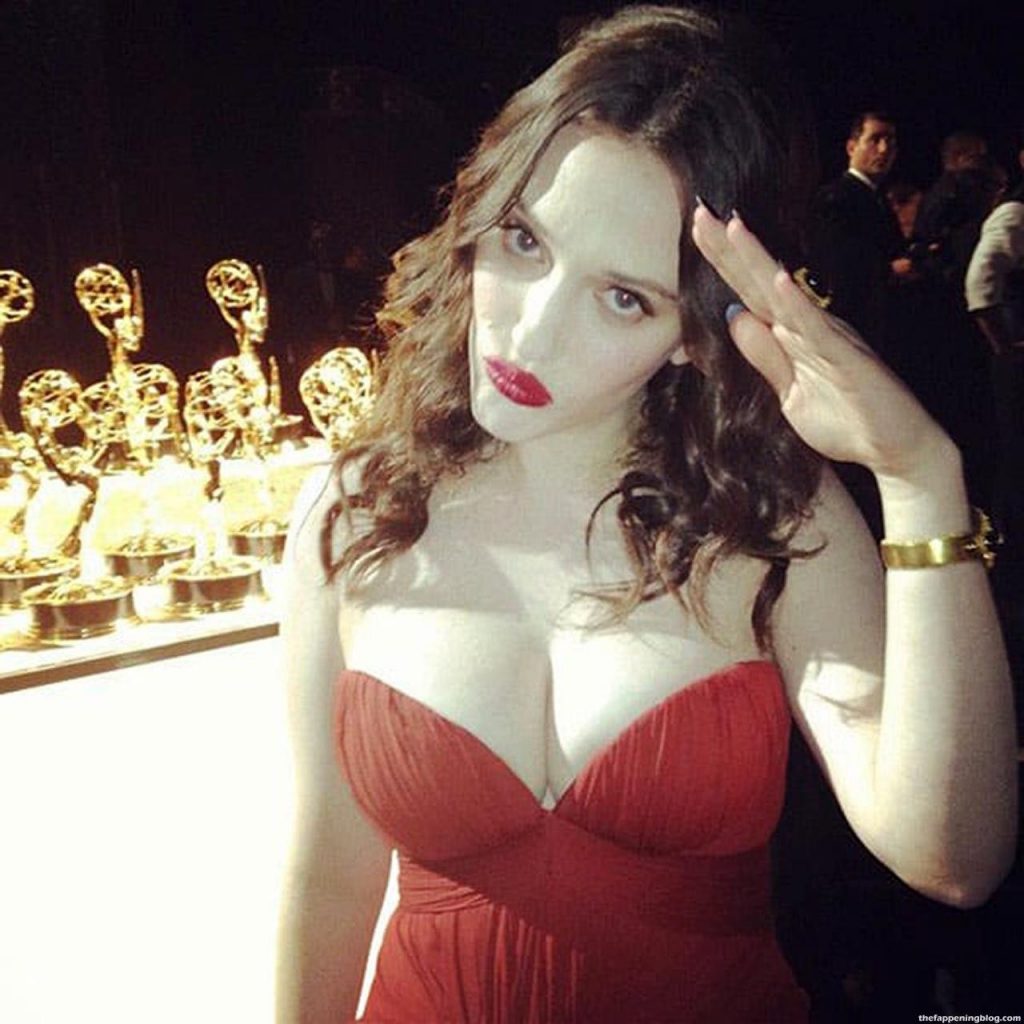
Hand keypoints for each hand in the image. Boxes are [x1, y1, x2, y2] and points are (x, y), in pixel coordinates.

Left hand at [691, 203, 950, 484]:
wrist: (896, 450)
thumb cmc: (846, 420)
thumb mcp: (789, 393)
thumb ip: (762, 357)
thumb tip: (731, 317)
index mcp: (794, 334)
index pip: (749, 293)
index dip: (724, 262)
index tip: (697, 228)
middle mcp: (811, 327)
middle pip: (762, 283)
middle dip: (732, 248)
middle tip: (702, 212)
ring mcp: (831, 340)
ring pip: (787, 295)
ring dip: (760, 261)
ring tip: (734, 227)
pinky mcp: (849, 361)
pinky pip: (820, 331)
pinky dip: (799, 306)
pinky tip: (782, 281)